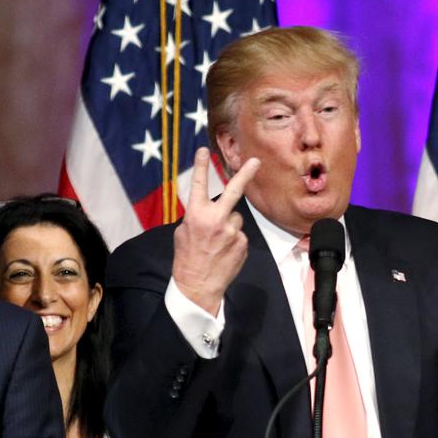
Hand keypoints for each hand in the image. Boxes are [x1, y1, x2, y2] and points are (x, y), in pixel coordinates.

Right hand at [171, 147, 260, 314]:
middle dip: (245, 174)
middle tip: (255, 161)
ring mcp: (232, 231)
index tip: (204, 150)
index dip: (201, 166)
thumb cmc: (187, 259)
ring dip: (228, 226)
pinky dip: (233, 241)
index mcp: (196, 215)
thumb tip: (206, 211)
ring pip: (235, 218)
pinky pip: (240, 235)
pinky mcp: (243, 243)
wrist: (198, 286)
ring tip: (217, 243)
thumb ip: (196, 218)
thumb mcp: (182, 233)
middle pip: (233, 191)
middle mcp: (216, 220)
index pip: (198, 185)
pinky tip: (224, 252)